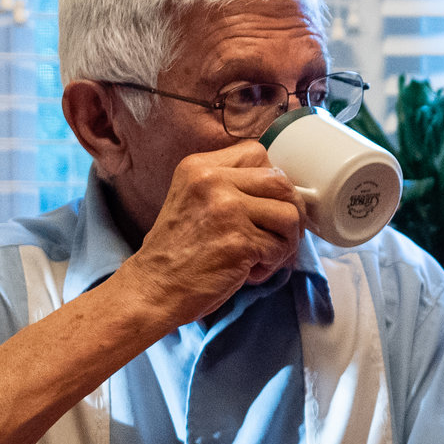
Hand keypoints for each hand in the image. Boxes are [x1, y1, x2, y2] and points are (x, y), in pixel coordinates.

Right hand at [114, 143, 303, 326]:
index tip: (268, 206)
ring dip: (285, 241)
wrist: (153, 289)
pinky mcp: (239, 240)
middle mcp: (212, 181)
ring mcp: (227, 209)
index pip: (257, 154)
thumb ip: (230, 186)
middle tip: (279, 235)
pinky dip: (273, 264)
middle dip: (290, 212)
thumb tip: (284, 190)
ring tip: (263, 256)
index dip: (272, 182)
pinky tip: (250, 271)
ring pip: (288, 214)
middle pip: (280, 182)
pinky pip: (280, 247)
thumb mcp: (194, 200)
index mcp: (199, 167)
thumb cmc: (178, 253)